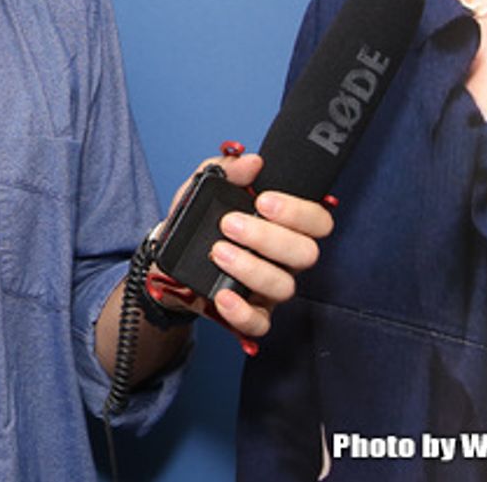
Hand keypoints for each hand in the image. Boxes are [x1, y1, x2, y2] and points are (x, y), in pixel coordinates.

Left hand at [158, 151, 332, 338]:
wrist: (168, 262)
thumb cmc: (198, 226)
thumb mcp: (204, 190)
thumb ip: (225, 170)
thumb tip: (250, 162)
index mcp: (284, 227)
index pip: (318, 221)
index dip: (299, 212)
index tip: (263, 200)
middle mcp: (284, 259)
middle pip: (306, 254)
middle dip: (268, 237)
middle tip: (230, 224)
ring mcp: (269, 289)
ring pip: (284, 286)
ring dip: (251, 267)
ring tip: (218, 252)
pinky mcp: (250, 314)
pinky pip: (259, 324)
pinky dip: (241, 312)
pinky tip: (222, 295)